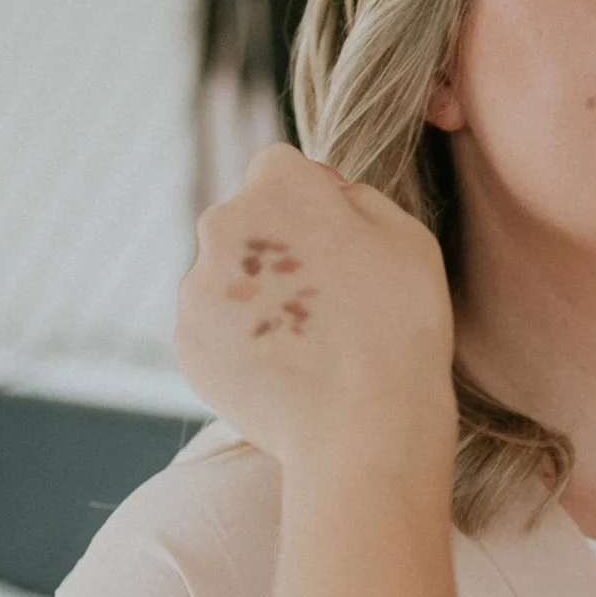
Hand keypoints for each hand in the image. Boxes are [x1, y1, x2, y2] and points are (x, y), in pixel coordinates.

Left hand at [176, 144, 457, 488]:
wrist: (363, 429)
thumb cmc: (400, 329)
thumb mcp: (407, 237)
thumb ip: (357, 197)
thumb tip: (330, 194)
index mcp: (278, 187)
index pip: (281, 167)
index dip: (313, 200)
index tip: (339, 241)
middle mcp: (224, 227)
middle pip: (246, 221)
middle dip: (277, 247)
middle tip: (327, 297)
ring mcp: (197, 288)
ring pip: (226, 277)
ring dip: (256, 296)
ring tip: (309, 343)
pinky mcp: (187, 344)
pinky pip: (215, 328)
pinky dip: (241, 342)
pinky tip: (286, 369)